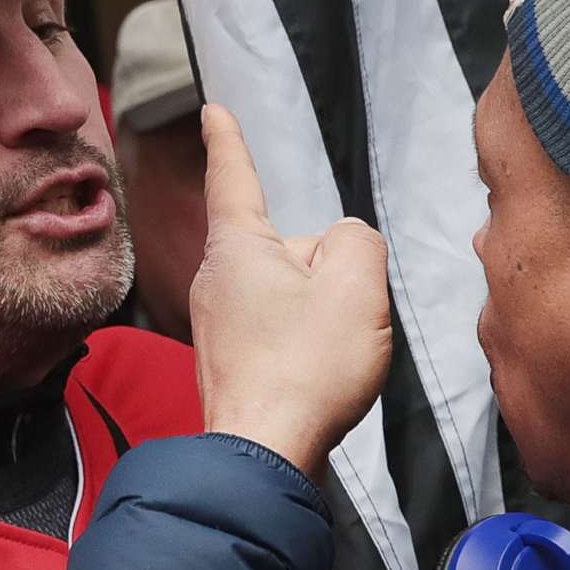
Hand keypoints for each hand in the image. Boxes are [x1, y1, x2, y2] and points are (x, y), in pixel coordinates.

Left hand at [186, 104, 391, 477]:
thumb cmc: (306, 369)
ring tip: (326, 360)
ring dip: (321, 317)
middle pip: (289, 249)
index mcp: (237, 248)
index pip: (235, 177)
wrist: (263, 459)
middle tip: (336, 322)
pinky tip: (316, 380)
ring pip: (291, 295)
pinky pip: (284, 335)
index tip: (212, 110)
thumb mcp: (355, 286)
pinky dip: (309, 350)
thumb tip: (341, 248)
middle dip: (324, 272)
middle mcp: (215, 281)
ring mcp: (219, 327)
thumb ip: (357, 243)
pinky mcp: (231, 365)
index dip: (229, 140)